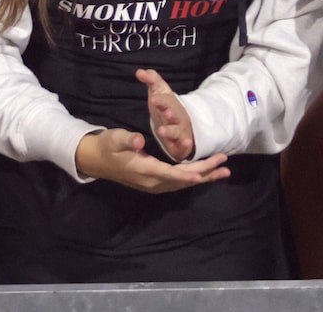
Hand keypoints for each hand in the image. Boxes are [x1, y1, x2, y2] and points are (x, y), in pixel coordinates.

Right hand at [74, 127, 230, 192]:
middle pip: (183, 180)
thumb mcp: (115, 138)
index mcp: (144, 170)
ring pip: (183, 183)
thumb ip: (127, 139)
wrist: (97, 160)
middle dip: (205, 172)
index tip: (205, 171)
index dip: (188, 174)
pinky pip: (179, 182)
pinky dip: (194, 177)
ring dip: (204, 177)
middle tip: (224, 164)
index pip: (170, 174)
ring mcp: (154, 184)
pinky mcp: (156, 182)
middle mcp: (152, 182)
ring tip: (223, 171)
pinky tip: (205, 173)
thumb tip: (139, 141)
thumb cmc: (107, 146)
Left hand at [136, 68, 197, 159]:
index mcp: (170, 104)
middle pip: (173, 114)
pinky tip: (185, 144)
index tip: (153, 98)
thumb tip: (140, 71)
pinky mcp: (180, 144)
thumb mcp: (159, 92)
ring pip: (176, 131)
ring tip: (162, 131)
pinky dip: (184, 145)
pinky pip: (182, 145)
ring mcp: (179, 130)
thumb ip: (151, 81)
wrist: (180, 124)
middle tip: (165, 112)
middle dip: (169, 113)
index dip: (160, 100)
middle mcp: (176, 117)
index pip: (165, 100)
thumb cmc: (166, 107)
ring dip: (171, 131)